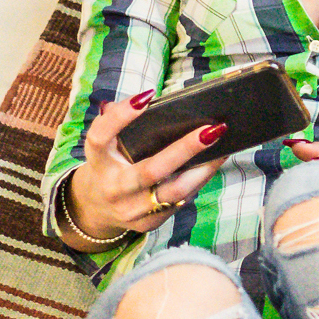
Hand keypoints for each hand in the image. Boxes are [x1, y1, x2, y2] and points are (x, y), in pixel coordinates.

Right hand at [68, 92, 229, 245]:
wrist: (94, 210)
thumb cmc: (110, 165)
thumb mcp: (107, 147)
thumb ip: (118, 123)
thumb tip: (145, 97)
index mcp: (98, 162)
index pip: (100, 137)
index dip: (121, 116)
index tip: (148, 95)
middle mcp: (112, 188)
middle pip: (150, 171)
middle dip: (185, 149)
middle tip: (213, 129)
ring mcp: (130, 209)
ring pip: (175, 191)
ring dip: (204, 168)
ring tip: (224, 146)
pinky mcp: (147, 222)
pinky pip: (180, 202)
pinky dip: (199, 181)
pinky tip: (214, 163)